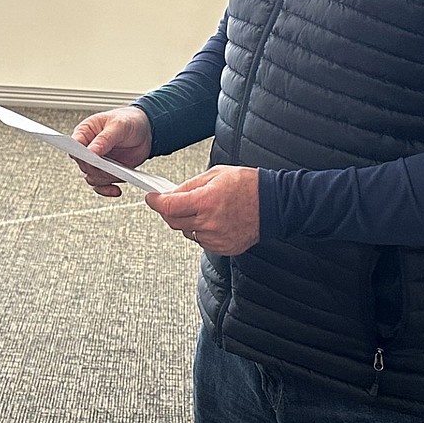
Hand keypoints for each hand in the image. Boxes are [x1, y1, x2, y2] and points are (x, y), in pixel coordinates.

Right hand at [71, 106, 152, 197]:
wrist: (145, 130)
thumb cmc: (128, 121)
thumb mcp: (119, 125)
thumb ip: (105, 138)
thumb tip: (92, 151)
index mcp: (85, 132)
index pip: (74, 145)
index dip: (79, 153)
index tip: (90, 158)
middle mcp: (88, 149)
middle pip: (83, 164)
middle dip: (95, 169)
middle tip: (109, 168)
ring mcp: (98, 162)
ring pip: (91, 177)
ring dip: (104, 179)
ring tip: (118, 175)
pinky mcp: (107, 172)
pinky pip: (101, 186)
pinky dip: (107, 190)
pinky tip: (116, 190)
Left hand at [145, 166, 259, 254]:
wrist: (272, 204)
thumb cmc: (248, 186)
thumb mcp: (215, 174)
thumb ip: (189, 185)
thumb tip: (172, 192)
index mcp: (206, 201)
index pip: (170, 206)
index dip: (156, 202)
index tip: (151, 198)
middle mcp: (210, 222)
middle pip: (173, 222)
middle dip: (168, 211)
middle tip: (171, 202)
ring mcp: (217, 238)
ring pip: (187, 232)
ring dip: (186, 222)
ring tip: (201, 209)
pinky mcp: (223, 247)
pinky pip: (201, 241)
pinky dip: (200, 231)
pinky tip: (212, 220)